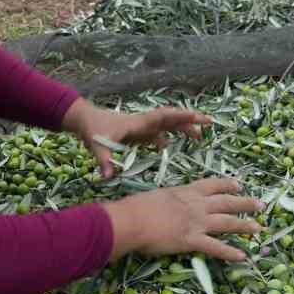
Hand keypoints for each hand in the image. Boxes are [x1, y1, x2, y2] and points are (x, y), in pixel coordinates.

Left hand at [62, 98, 209, 178]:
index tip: (197, 116)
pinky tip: (169, 145)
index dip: (181, 117)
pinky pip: (157, 132)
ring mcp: (141, 126)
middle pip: (171, 118)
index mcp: (138, 123)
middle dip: (190, 119)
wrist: (83, 119)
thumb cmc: (92, 130)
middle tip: (210, 121)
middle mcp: (143, 122)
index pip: (164, 117)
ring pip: (167, 124)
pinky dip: (166, 136)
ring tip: (199, 135)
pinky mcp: (137, 131)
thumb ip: (105, 161)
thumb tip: (108, 177)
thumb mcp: (97, 146)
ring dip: (182, 127)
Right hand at [104, 177, 262, 261]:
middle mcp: (196, 205)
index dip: (228, 185)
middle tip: (261, 205)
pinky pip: (216, 247)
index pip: (213, 185)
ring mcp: (196, 222)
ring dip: (244, 225)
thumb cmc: (138, 207)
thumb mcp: (158, 196)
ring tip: (258, 228)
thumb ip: (170, 199)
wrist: (132, 220)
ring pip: (227, 222)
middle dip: (245, 203)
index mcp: (187, 192)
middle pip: (227, 202)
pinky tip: (242, 256)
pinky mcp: (192, 240)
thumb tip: (169, 203)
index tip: (239, 185)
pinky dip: (230, 252)